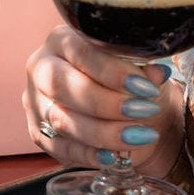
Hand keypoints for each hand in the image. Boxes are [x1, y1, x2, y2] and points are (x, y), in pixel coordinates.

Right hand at [22, 25, 184, 176]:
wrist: (121, 103)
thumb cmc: (127, 76)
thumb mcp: (138, 65)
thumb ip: (144, 67)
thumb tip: (158, 73)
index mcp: (62, 39)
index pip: (81, 52)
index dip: (113, 71)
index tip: (146, 87)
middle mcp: (42, 68)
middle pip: (64, 86)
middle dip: (107, 103)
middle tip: (144, 111)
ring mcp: (36, 102)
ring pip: (62, 120)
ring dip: (104, 132)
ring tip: (139, 135)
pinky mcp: (38, 132)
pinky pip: (61, 148)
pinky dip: (91, 154)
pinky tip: (115, 156)